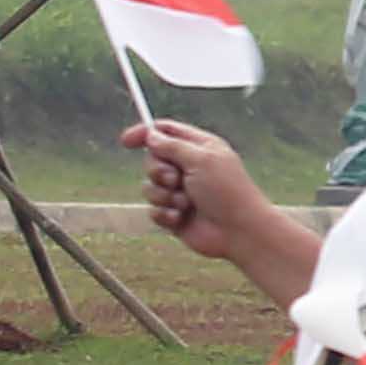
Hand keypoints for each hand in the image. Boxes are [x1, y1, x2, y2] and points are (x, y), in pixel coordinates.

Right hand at [124, 120, 320, 307]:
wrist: (239, 232)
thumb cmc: (227, 192)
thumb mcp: (201, 159)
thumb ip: (173, 145)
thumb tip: (152, 135)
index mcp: (200, 148)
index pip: (166, 132)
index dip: (145, 133)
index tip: (126, 141)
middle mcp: (190, 168)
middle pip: (153, 160)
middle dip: (158, 171)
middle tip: (176, 180)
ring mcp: (182, 192)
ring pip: (149, 187)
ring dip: (164, 195)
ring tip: (185, 203)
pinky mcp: (175, 214)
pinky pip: (153, 210)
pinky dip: (165, 214)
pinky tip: (181, 218)